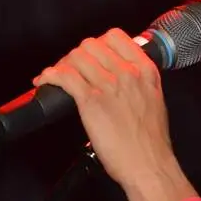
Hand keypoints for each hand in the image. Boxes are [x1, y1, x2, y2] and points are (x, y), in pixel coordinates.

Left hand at [33, 29, 181, 200]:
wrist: (149, 164)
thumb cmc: (151, 141)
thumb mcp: (154, 101)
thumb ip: (140, 84)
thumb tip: (123, 81)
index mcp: (145, 71)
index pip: (116, 37)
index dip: (98, 43)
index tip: (93, 55)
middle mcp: (127, 73)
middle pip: (91, 45)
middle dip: (77, 55)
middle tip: (72, 69)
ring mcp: (108, 85)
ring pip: (76, 57)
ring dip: (62, 64)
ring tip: (57, 77)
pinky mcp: (90, 101)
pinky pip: (64, 77)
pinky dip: (50, 75)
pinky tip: (45, 81)